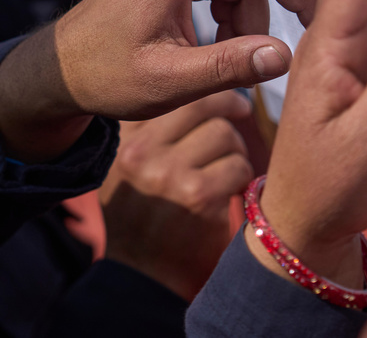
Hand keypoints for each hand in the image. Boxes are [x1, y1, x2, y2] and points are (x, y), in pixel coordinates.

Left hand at [0, 0, 333, 162]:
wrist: (64, 68)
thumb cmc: (106, 73)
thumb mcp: (168, 81)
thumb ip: (228, 67)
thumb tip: (284, 55)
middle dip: (277, 5)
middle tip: (297, 47)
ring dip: (248, 20)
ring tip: (226, 60)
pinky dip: (233, 16)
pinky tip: (216, 47)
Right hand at [100, 91, 253, 300]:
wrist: (142, 279)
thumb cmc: (144, 218)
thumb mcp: (129, 170)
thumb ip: (153, 132)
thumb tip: (200, 87)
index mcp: (125, 139)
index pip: (172, 91)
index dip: (202, 87)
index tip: (218, 93)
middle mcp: (141, 151)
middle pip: (201, 103)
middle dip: (229, 105)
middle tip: (241, 110)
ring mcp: (167, 173)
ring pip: (224, 133)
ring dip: (235, 150)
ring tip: (227, 167)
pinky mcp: (197, 196)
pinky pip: (237, 165)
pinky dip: (242, 178)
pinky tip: (232, 191)